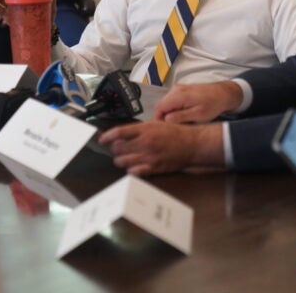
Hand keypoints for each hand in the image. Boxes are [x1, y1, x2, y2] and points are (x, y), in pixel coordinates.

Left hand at [98, 122, 223, 174]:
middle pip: (118, 148)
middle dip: (114, 149)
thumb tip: (124, 134)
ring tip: (124, 158)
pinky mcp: (154, 168)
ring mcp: (149, 156)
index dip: (107, 136)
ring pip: (123, 161)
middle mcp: (145, 143)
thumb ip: (140, 129)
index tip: (102, 139)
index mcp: (145, 129)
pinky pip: (134, 172)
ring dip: (120, 160)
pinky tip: (133, 166)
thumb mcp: (157, 124)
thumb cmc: (176, 133)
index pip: (119, 132)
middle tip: (116, 148)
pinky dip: (130, 170)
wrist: (192, 144)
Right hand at [154, 81, 243, 122]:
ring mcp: (178, 89)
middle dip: (162, 118)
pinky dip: (172, 109)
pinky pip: (171, 101)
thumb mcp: (198, 115)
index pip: (159, 108)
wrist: (222, 94)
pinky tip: (180, 116)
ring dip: (167, 114)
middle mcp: (176, 90)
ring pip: (165, 103)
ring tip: (176, 124)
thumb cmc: (213, 104)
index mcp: (179, 95)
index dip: (158, 120)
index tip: (161, 130)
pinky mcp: (181, 90)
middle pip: (161, 105)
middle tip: (168, 130)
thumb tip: (166, 120)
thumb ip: (180, 117)